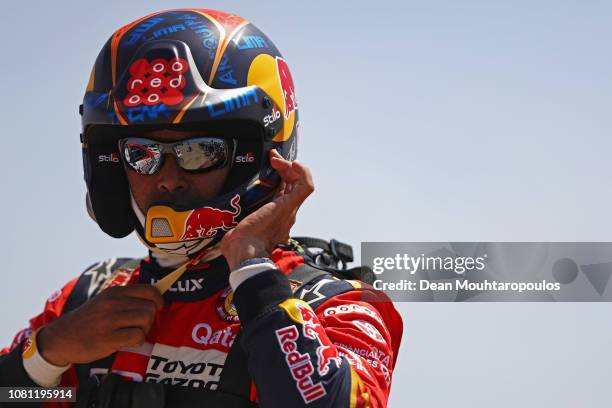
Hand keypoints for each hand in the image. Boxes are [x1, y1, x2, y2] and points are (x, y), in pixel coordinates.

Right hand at [37, 284, 163, 365]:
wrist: (61, 338)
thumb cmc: (88, 320)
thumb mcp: (104, 301)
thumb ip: (125, 298)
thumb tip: (154, 297)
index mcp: (114, 292)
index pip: (149, 290)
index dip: (158, 300)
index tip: (157, 308)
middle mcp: (113, 303)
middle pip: (150, 307)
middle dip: (150, 318)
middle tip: (139, 325)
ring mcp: (110, 320)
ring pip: (146, 319)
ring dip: (144, 329)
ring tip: (133, 332)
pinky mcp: (108, 338)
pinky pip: (138, 336)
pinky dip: (138, 341)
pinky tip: (128, 341)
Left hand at [221, 149, 314, 269]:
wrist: (245, 251)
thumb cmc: (238, 245)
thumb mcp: (237, 227)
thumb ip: (235, 221)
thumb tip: (221, 218)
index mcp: (276, 218)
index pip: (284, 192)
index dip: (279, 177)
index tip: (267, 167)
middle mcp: (286, 213)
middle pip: (292, 184)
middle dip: (283, 168)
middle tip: (272, 159)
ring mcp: (289, 209)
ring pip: (299, 182)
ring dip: (289, 166)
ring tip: (276, 159)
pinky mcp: (289, 205)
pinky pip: (306, 185)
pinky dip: (303, 172)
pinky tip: (293, 162)